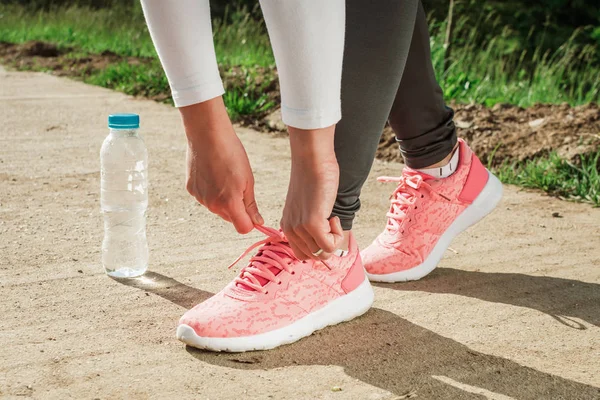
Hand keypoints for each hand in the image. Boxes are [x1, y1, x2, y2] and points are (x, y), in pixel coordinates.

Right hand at [181, 97, 262, 233]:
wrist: (207, 134)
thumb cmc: (232, 154)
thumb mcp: (248, 180)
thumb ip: (251, 205)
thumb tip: (257, 222)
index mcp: (229, 203)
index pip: (243, 228)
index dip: (250, 222)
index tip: (253, 212)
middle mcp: (212, 205)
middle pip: (230, 217)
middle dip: (236, 208)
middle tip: (239, 185)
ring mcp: (200, 198)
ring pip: (216, 207)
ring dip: (223, 199)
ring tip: (224, 175)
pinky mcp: (191, 189)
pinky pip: (205, 197)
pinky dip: (211, 190)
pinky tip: (212, 172)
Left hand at [281, 126, 343, 259]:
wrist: (312, 159)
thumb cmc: (314, 177)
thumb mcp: (308, 205)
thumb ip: (311, 222)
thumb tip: (327, 240)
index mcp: (287, 226)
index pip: (302, 254)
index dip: (318, 245)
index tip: (325, 227)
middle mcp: (290, 229)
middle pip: (312, 256)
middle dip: (327, 244)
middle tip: (330, 223)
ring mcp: (300, 228)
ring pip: (322, 254)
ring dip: (333, 239)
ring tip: (331, 217)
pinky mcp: (312, 223)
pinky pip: (329, 246)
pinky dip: (337, 236)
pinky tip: (333, 216)